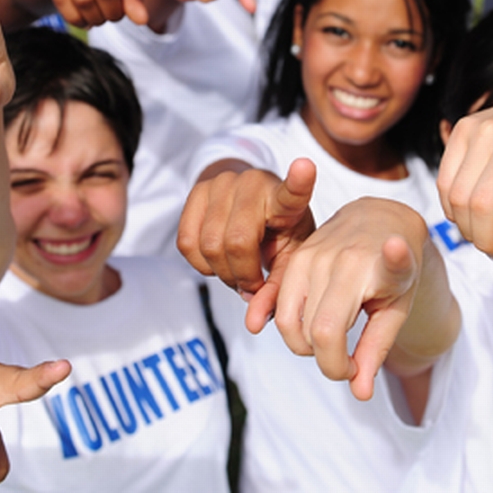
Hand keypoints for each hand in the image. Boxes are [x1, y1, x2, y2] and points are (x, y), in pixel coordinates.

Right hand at [178, 159, 316, 330]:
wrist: (250, 198)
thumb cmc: (277, 230)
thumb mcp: (288, 256)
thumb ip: (277, 290)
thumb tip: (253, 324)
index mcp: (284, 199)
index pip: (293, 190)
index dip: (299, 180)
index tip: (305, 167)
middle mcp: (253, 184)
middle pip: (236, 242)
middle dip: (242, 275)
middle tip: (253, 284)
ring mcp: (222, 183)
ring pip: (209, 245)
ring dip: (222, 273)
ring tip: (238, 273)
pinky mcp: (197, 190)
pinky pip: (186, 242)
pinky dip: (200, 264)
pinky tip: (218, 260)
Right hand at [274, 198, 426, 400]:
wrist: (379, 220)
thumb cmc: (393, 268)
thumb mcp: (397, 306)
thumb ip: (377, 348)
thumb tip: (359, 393)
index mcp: (368, 267)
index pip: (347, 311)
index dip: (374, 284)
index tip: (394, 250)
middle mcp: (333, 258)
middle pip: (315, 334)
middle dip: (331, 363)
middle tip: (350, 361)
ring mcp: (307, 257)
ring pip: (288, 324)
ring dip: (306, 347)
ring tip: (332, 342)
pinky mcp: (292, 259)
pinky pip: (276, 307)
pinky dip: (289, 329)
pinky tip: (309, 331)